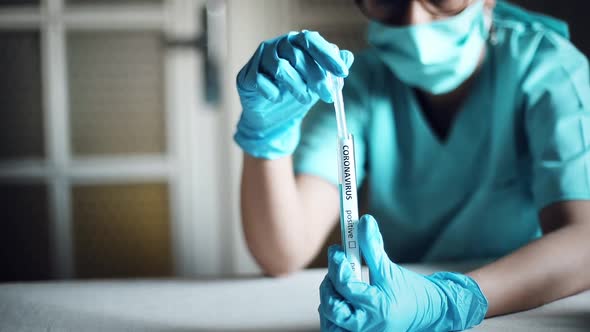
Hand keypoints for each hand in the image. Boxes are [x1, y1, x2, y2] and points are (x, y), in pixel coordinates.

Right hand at [234, 30, 353, 158]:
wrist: (272, 119)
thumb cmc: (294, 96)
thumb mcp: (317, 85)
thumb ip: (331, 72)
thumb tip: (348, 57)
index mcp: (295, 43)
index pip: (311, 40)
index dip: (327, 56)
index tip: (342, 73)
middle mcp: (277, 46)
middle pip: (298, 54)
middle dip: (316, 76)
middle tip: (327, 95)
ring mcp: (260, 59)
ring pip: (280, 68)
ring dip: (297, 86)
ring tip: (305, 100)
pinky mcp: (246, 76)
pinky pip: (261, 81)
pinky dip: (273, 93)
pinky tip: (277, 99)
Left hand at [319, 215, 487, 331]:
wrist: (429, 312)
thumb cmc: (410, 290)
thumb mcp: (390, 268)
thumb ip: (373, 246)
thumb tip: (364, 221)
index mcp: (377, 308)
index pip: (346, 286)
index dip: (338, 265)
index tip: (337, 251)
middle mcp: (368, 326)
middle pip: (332, 309)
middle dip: (328, 286)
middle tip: (335, 269)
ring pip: (330, 323)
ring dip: (328, 302)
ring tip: (336, 285)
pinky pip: (337, 330)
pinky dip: (334, 315)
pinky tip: (339, 298)